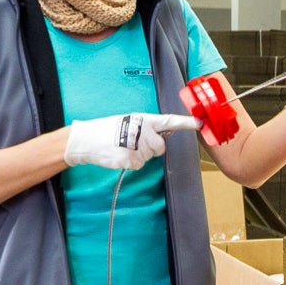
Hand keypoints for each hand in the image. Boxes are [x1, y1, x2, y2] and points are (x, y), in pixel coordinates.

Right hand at [61, 112, 196, 171]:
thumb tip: (159, 136)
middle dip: (151, 148)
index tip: (199, 123)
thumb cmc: (106, 129)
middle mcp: (142, 131)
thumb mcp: (127, 121)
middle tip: (133, 142)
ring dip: (138, 154)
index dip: (185, 123)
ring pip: (148, 157)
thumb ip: (146, 127)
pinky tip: (119, 154)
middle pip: (160, 147)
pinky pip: (138, 165)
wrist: (85, 139)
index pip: (168, 121)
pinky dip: (130, 162)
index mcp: (143, 119)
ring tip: (122, 146)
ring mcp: (137, 146)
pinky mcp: (131, 160)